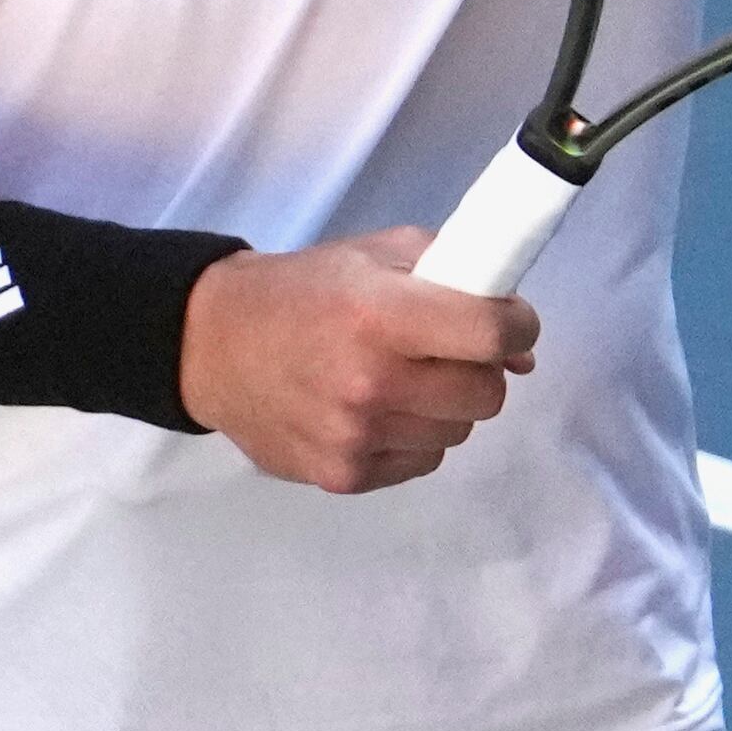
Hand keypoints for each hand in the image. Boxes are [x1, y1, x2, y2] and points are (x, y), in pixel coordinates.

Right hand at [178, 231, 540, 494]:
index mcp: (379, 313)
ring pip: (457, 432)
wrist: (212, 345)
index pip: (492, 334)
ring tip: (401, 379)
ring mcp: (357, 436)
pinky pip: (421, 461)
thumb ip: (455, 279)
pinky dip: (413, 436)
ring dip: (445, 406)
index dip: (517, 325)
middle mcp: (371, 380)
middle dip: (480, 369)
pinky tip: (376, 409)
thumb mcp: (374, 255)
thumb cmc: (302, 290)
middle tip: (447, 351)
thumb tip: (519, 352)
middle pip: (486, 395)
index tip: (508, 322)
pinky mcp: (345, 476)